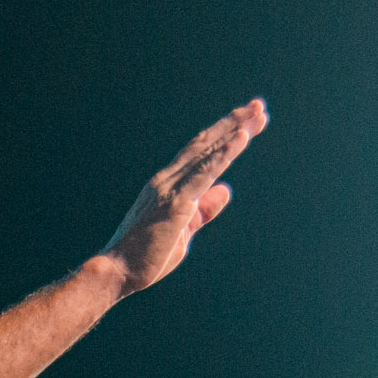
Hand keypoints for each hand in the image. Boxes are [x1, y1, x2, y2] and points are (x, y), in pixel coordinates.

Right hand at [102, 100, 267, 293]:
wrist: (118, 271)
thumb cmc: (147, 256)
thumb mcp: (184, 229)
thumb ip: (205, 209)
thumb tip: (226, 189)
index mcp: (168, 184)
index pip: (200, 152)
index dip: (224, 134)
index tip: (248, 121)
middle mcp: (168, 178)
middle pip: (206, 143)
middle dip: (234, 122)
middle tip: (259, 106)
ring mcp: (170, 187)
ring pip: (207, 150)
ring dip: (235, 129)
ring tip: (258, 113)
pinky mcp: (176, 201)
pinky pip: (205, 171)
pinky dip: (225, 152)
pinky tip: (242, 136)